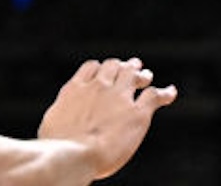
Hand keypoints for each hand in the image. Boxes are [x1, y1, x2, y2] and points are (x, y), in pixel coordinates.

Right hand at [37, 57, 177, 179]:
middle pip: (115, 66)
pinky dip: (164, 93)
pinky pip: (154, 95)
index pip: (92, 67)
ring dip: (141, 74)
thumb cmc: (56, 148)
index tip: (105, 73)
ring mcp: (119, 97)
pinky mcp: (137, 113)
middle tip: (132, 69)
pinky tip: (170, 93)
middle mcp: (98, 87)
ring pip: (134, 75)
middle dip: (123, 67)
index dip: (101, 69)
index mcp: (75, 89)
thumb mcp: (50, 125)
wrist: (73, 155)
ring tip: (146, 76)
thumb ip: (61, 115)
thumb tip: (58, 124)